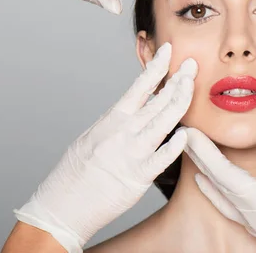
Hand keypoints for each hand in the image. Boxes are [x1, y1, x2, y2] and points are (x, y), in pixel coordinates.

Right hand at [14, 42, 196, 252]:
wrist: (62, 205)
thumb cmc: (75, 172)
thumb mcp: (93, 136)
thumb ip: (117, 123)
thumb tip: (136, 110)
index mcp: (111, 120)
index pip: (139, 86)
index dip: (156, 66)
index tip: (168, 50)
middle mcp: (123, 132)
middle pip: (158, 100)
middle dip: (178, 80)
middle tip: (193, 64)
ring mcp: (132, 154)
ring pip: (164, 122)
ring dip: (181, 101)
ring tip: (192, 86)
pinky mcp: (138, 177)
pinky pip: (163, 158)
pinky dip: (176, 144)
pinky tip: (188, 133)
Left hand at [184, 111, 255, 252]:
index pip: (223, 172)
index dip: (205, 151)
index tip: (191, 132)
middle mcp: (250, 213)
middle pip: (215, 180)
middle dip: (198, 155)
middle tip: (183, 132)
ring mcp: (252, 221)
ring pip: (219, 192)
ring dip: (203, 169)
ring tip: (190, 149)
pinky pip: (225, 206)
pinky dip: (211, 190)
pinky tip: (202, 181)